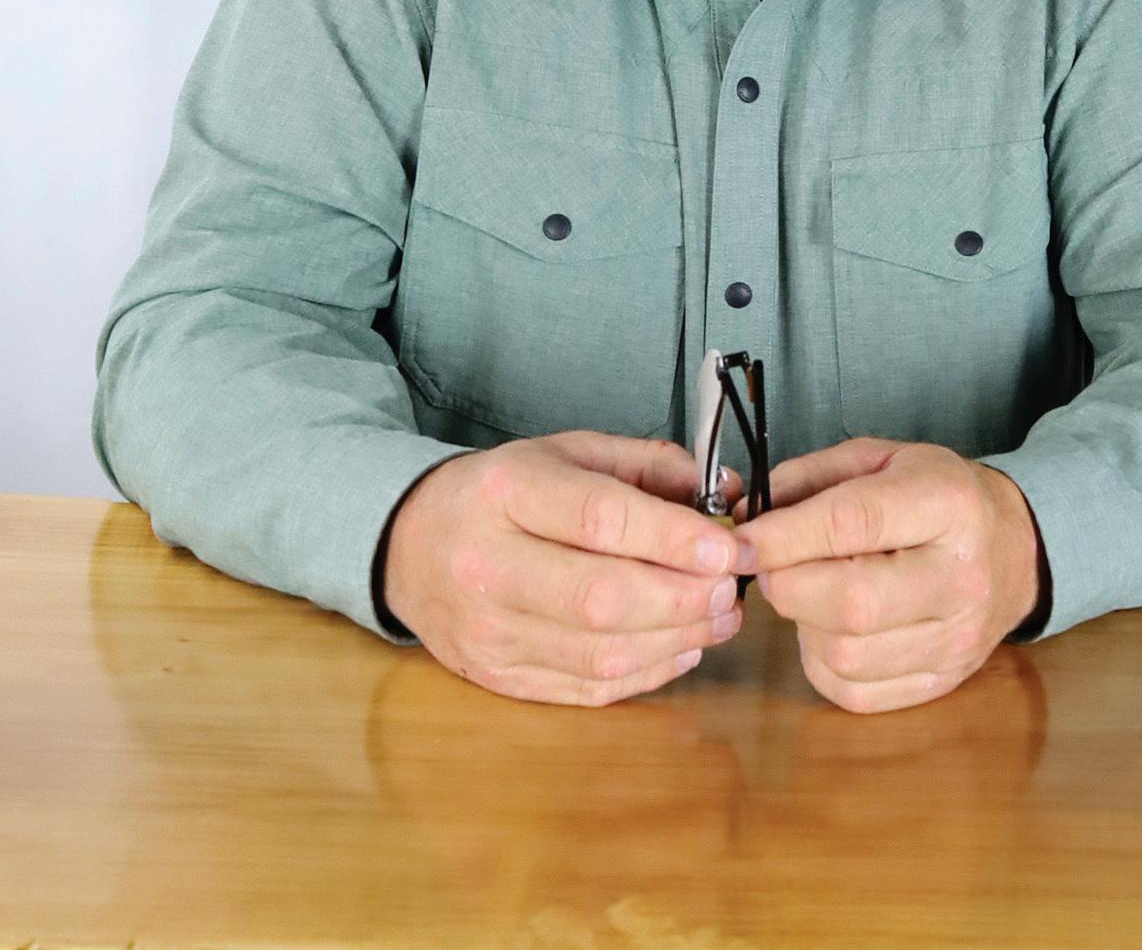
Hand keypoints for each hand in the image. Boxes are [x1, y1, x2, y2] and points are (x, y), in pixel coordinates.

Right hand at [380, 431, 747, 704]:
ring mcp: (489, 631)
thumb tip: (726, 494)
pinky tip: (680, 646)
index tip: (728, 547)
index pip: (601, 519)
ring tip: (719, 617)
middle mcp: (489, 564)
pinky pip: (587, 687)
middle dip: (684, 598)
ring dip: (677, 639)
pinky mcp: (497, 678)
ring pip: (600, 652)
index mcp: (507, 492)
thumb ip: (647, 466)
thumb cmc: (505, 492)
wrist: (410, 544)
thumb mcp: (567, 452)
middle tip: (731, 589)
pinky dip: (647, 672)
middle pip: (602, 597)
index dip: (674, 538)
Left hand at [731, 438, 1047, 713]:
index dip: (783, 537)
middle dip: (788, 585)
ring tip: (811, 591)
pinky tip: (830, 628)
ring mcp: (958, 639)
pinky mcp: (944, 682)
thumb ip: (808, 480)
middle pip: (850, 603)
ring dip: (804, 625)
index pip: (851, 524)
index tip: (738, 541)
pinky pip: (857, 693)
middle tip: (773, 567)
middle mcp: (960, 577)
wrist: (1012, 547)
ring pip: (848, 655)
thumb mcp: (878, 458)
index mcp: (946, 503)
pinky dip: (822, 663)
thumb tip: (745, 521)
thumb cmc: (934, 495)